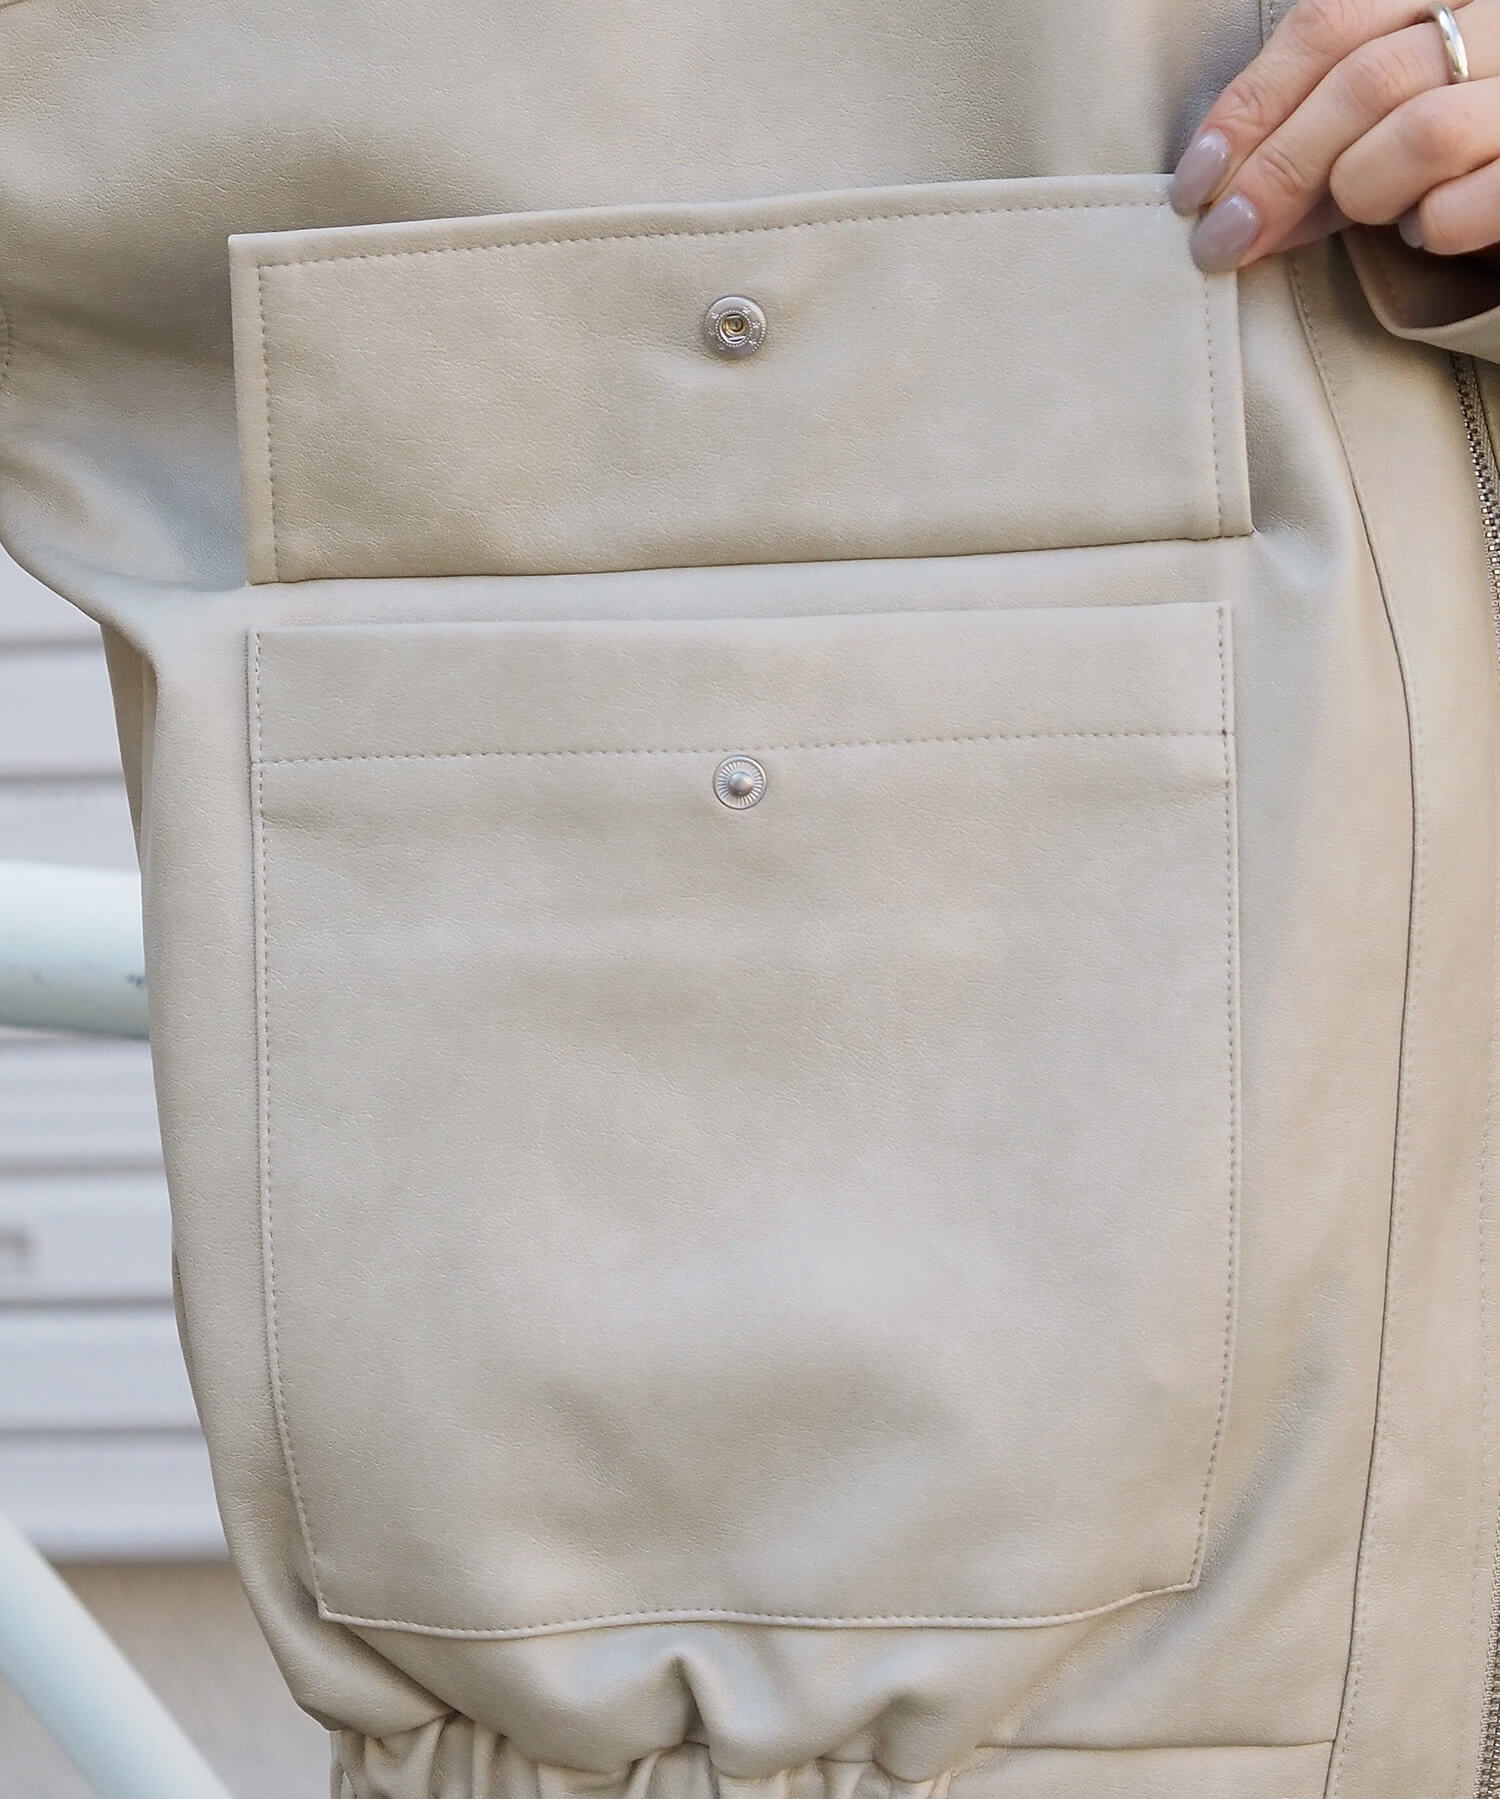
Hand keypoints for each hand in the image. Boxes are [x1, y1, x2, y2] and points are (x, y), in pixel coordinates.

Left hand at [1171, 0, 1499, 270]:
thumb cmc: (1465, 147)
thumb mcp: (1391, 112)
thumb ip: (1322, 133)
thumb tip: (1223, 200)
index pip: (1330, 20)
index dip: (1250, 104)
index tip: (1195, 182)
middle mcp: (1499, 19)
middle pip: (1363, 82)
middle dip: (1277, 171)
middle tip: (1223, 240)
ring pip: (1418, 134)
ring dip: (1361, 191)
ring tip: (1367, 210)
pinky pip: (1462, 206)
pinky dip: (1426, 229)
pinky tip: (1424, 228)